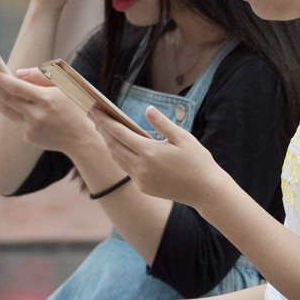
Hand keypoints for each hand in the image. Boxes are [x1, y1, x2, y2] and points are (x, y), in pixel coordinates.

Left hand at [0, 66, 97, 154]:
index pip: (16, 86)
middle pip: (7, 98)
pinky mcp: (29, 136)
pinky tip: (20, 108)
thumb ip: (42, 76)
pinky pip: (19, 121)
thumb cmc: (75, 107)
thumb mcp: (66, 86)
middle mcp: (37, 114)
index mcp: (46, 99)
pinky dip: (18, 112)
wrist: (81, 138)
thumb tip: (18, 74)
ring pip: (7, 110)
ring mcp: (31, 127)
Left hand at [91, 105, 224, 207]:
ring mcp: (141, 179)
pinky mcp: (144, 188)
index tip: (94, 108)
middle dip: (101, 129)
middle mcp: (141, 167)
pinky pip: (127, 169)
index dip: (105, 120)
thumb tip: (147, 109)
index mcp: (149, 152)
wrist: (206, 191)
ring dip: (108, 143)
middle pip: (113, 145)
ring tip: (103, 129)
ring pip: (117, 158)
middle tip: (93, 114)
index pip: (119, 132)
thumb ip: (162, 124)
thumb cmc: (198, 161)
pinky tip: (120, 147)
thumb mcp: (184, 138)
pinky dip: (120, 156)